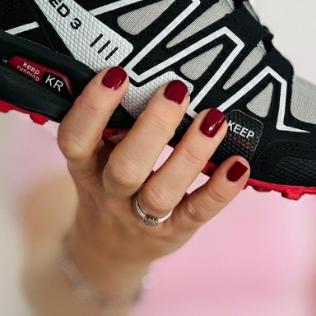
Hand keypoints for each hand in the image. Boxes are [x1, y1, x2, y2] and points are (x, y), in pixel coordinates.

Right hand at [55, 66, 250, 303]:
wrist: (110, 250)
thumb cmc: (108, 186)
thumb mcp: (95, 157)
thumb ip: (111, 124)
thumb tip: (147, 66)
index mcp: (85, 167)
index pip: (76, 139)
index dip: (92, 108)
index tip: (117, 73)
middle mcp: (109, 194)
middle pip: (125, 168)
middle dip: (152, 128)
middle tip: (176, 89)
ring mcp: (141, 218)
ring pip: (161, 193)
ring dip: (189, 155)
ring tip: (214, 119)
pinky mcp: (174, 232)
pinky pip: (197, 213)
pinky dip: (220, 190)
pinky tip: (239, 164)